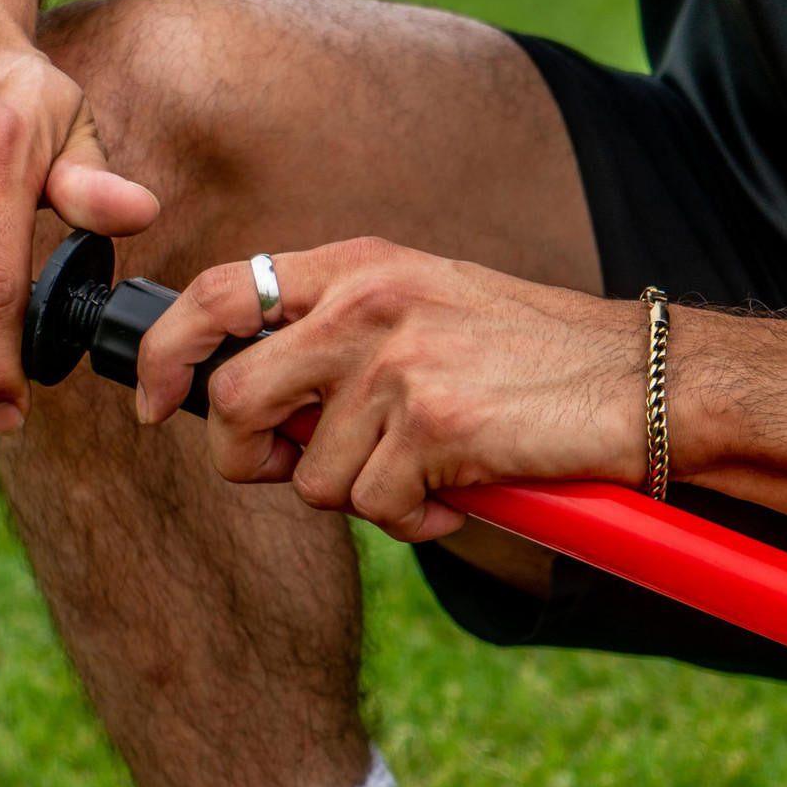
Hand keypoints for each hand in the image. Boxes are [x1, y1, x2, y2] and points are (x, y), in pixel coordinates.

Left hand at [136, 238, 644, 540]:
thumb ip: (331, 334)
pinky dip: (408, 519)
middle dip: (244, 458)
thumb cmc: (519, 352)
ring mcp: (396, 362)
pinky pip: (371, 507)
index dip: (163, 352)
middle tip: (289, 468)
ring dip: (357, 493)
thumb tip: (249, 405)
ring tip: (419, 470)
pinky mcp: (433, 424)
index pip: (215, 292)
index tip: (149, 401)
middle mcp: (365, 303)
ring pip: (308, 473)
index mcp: (355, 266)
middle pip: (232, 399)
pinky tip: (453, 490)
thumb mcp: (417, 305)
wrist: (637, 378)